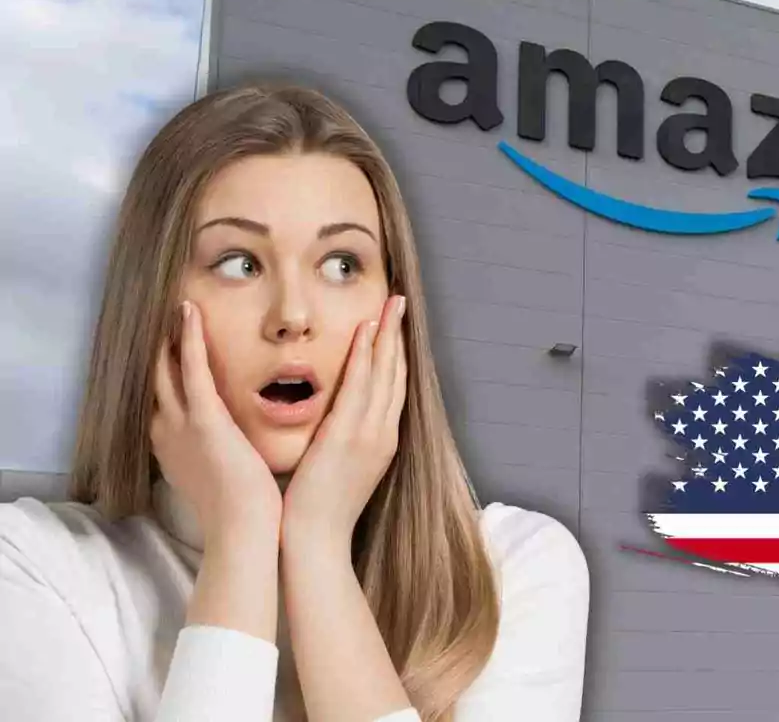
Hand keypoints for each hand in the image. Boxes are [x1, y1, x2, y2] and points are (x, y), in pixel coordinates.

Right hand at [151, 300, 282, 544]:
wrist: (245, 533)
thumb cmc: (244, 511)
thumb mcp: (223, 474)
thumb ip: (220, 452)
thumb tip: (231, 442)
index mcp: (173, 447)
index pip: (164, 398)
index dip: (162, 369)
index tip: (165, 345)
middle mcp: (168, 433)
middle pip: (155, 378)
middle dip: (157, 347)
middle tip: (160, 314)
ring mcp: (182, 426)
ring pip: (167, 368)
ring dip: (169, 334)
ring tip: (173, 303)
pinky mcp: (204, 421)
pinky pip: (191, 369)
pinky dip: (188, 339)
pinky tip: (189, 312)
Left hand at [282, 295, 407, 549]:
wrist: (315, 541)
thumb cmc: (320, 510)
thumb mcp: (340, 469)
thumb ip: (343, 440)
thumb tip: (337, 422)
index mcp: (382, 441)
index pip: (393, 387)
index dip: (395, 353)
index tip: (394, 325)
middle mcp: (383, 433)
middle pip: (397, 373)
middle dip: (398, 335)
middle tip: (400, 301)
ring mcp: (369, 434)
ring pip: (384, 373)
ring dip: (387, 335)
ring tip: (391, 304)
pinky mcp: (348, 436)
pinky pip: (360, 386)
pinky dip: (366, 356)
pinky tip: (366, 330)